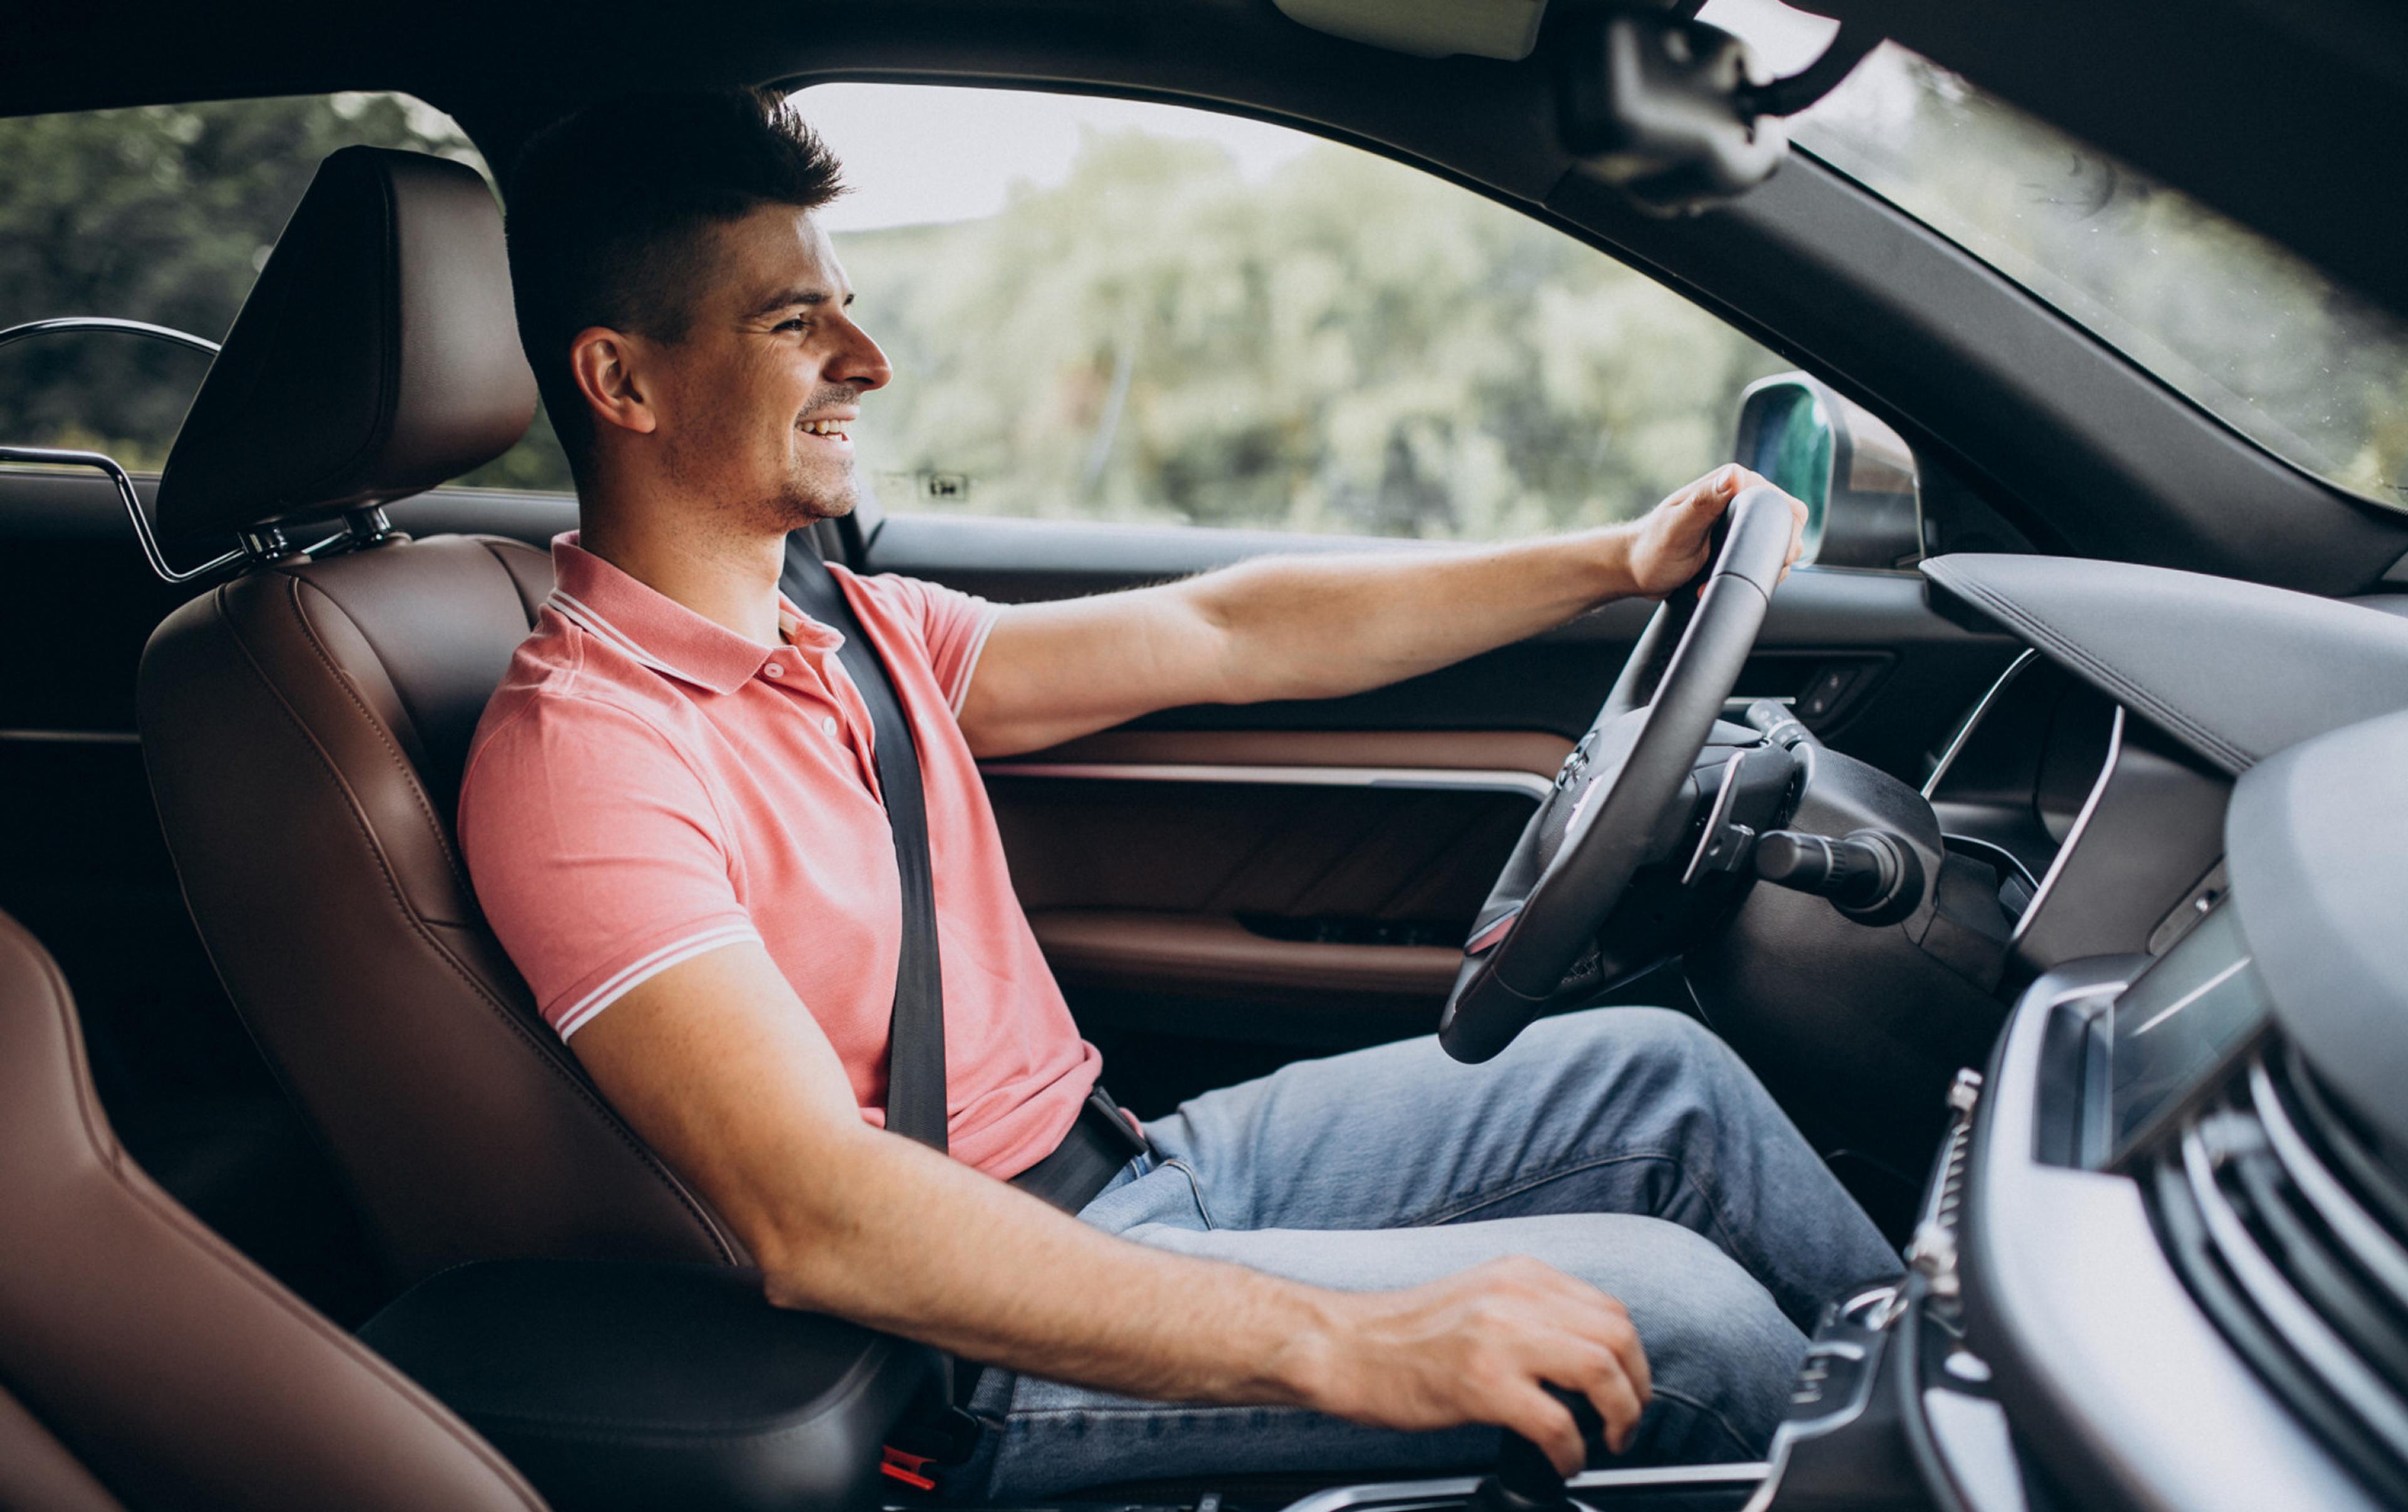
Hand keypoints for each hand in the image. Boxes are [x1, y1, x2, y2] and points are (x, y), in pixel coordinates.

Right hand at [1300, 1256, 1651, 1475]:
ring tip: (1605, 1441)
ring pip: (1601, 1371)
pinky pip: (1558, 1423)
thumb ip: (1530, 1312)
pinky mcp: (1482, 1383)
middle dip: (1637, 1389)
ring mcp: (1498, 1337)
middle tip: (1626, 1422)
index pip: (1609, 1309)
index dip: (1632, 1358)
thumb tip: (1583, 1354)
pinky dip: (1572, 1451)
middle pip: (1617, 1337)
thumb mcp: (1479, 1299)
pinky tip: (1561, 1460)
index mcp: (1519, 1274)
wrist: (1342, 1347)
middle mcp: (1515, 1296)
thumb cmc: (1402, 1335)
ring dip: (1619, 1416)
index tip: (1628, 1389)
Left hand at [1619, 464, 1809, 598]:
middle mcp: (1740, 496)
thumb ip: (1705, 502)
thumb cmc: (1652, 547)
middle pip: (1786, 527)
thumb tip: (1734, 476)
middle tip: (1734, 570)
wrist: (1636, 570)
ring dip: (1757, 569)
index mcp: (1730, 482)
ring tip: (1719, 577)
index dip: (1780, 531)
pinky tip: (1720, 581)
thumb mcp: (1679, 527)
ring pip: (1778, 546)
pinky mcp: (1738, 541)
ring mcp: (1741, 520)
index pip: (1779, 502)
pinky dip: (1748, 574)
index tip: (1759, 554)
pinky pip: (1762, 558)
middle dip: (1770, 556)